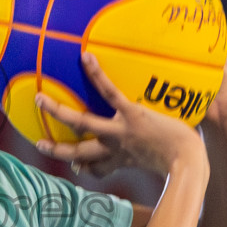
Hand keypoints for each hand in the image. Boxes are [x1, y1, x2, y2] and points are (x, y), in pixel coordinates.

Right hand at [35, 52, 205, 176]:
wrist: (188, 160)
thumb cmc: (184, 160)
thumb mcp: (165, 164)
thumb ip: (160, 157)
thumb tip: (169, 152)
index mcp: (121, 161)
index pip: (95, 169)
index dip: (82, 168)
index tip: (76, 166)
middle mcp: (114, 148)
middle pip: (77, 152)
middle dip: (55, 150)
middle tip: (37, 143)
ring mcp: (119, 131)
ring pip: (80, 123)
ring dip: (57, 112)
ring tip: (38, 99)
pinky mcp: (131, 114)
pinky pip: (108, 92)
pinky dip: (96, 75)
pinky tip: (86, 57)